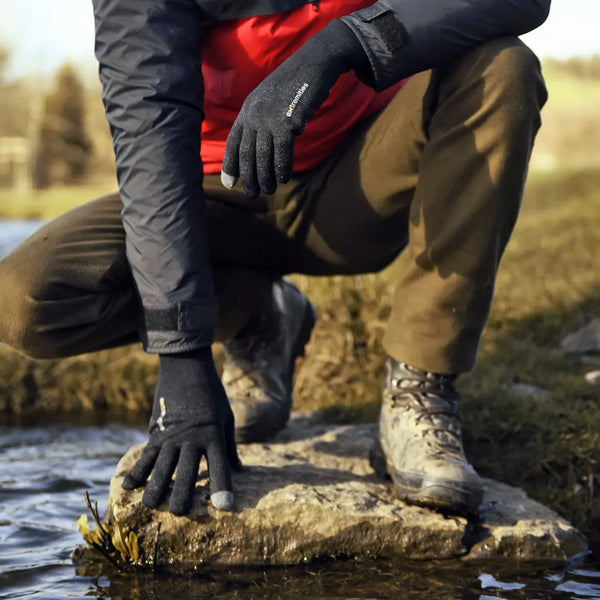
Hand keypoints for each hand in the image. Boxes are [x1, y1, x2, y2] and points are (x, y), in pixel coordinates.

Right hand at [122, 348, 240, 515]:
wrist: (186, 367)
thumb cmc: (212, 394)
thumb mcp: (227, 417)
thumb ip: (230, 446)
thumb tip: (239, 470)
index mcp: (214, 435)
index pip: (220, 466)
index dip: (223, 487)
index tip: (225, 507)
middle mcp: (192, 438)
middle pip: (186, 471)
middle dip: (183, 494)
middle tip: (179, 514)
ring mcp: (171, 436)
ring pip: (162, 466)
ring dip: (156, 488)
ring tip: (152, 506)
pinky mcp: (156, 432)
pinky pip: (144, 455)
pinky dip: (136, 471)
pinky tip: (129, 487)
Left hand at [221, 19, 366, 196]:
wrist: (312, 64)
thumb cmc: (293, 84)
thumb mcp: (268, 100)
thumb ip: (260, 120)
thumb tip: (258, 147)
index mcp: (247, 111)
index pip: (233, 143)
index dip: (230, 165)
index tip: (229, 184)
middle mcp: (254, 116)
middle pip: (246, 154)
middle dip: (248, 178)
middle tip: (252, 194)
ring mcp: (270, 119)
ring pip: (263, 157)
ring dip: (265, 178)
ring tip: (268, 190)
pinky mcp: (287, 122)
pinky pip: (282, 153)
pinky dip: (281, 168)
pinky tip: (284, 178)